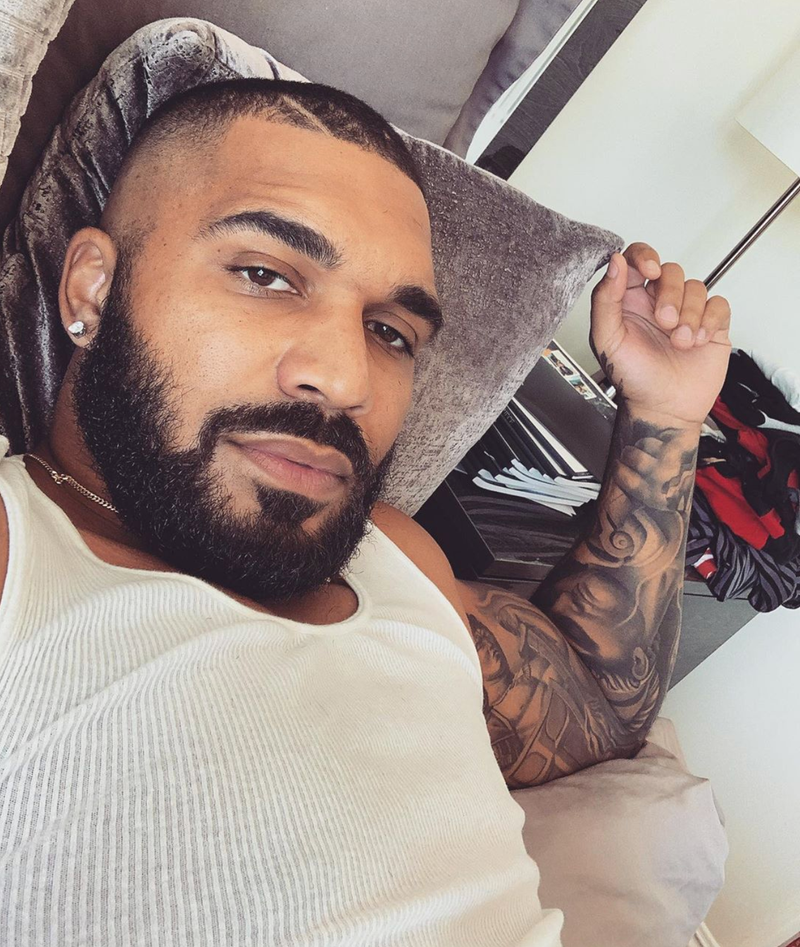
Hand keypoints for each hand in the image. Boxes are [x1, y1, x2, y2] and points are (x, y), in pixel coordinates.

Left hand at [590, 243, 731, 425]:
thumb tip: (614, 263)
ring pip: (696, 287)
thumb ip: (605, 299)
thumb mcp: (607, 339)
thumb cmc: (632, 378)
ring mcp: (686, 312)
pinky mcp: (711, 325)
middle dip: (670, 295)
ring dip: (689, 315)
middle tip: (664, 322)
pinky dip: (709, 322)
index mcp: (630, 300)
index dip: (645, 256)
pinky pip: (719, 305)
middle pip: (671, 271)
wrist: (663, 408)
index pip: (637, 258)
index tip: (650, 270)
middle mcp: (657, 302)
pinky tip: (696, 342)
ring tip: (679, 342)